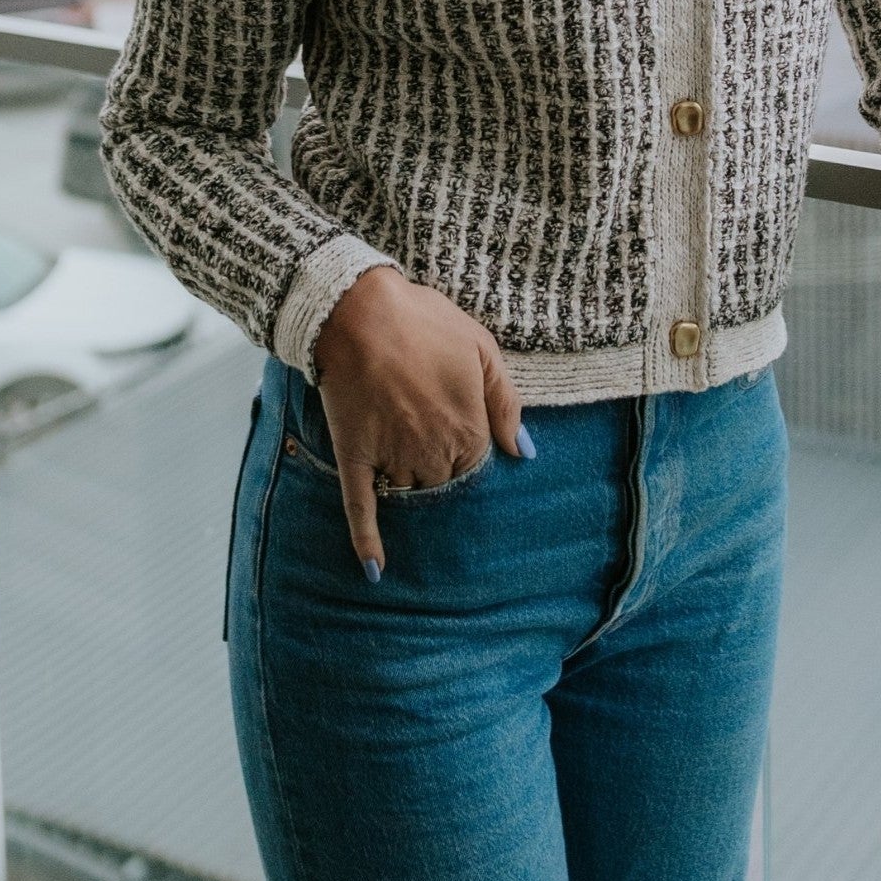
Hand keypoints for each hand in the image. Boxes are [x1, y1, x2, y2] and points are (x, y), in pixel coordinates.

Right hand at [310, 267, 533, 578]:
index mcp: (468, 428)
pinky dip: (369, 542)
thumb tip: (525, 452)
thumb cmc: (426, 323)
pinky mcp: (354, 456)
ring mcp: (391, 457)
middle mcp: (432, 451)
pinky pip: (361, 509)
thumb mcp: (482, 348)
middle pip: (446, 483)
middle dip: (444, 473)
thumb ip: (506, 402)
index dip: (472, 453)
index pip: (480, 465)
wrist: (360, 310)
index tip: (463, 440)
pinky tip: (376, 570)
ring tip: (410, 474)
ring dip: (414, 492)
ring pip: (410, 494)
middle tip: (431, 446)